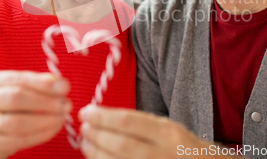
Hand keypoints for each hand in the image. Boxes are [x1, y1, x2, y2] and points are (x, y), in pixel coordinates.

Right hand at [0, 70, 71, 158]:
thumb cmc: (9, 107)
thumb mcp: (21, 90)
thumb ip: (39, 85)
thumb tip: (60, 85)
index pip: (19, 80)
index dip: (44, 84)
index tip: (65, 88)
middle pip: (15, 98)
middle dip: (45, 102)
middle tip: (66, 105)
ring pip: (16, 122)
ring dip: (45, 120)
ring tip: (62, 118)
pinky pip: (17, 140)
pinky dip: (39, 135)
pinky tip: (53, 130)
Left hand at [78, 105, 234, 158]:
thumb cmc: (183, 147)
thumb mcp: (169, 128)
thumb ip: (141, 125)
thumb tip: (104, 119)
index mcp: (168, 133)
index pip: (128, 121)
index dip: (102, 117)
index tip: (86, 112)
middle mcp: (163, 153)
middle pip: (120, 144)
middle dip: (97, 135)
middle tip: (83, 128)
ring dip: (96, 154)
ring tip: (86, 144)